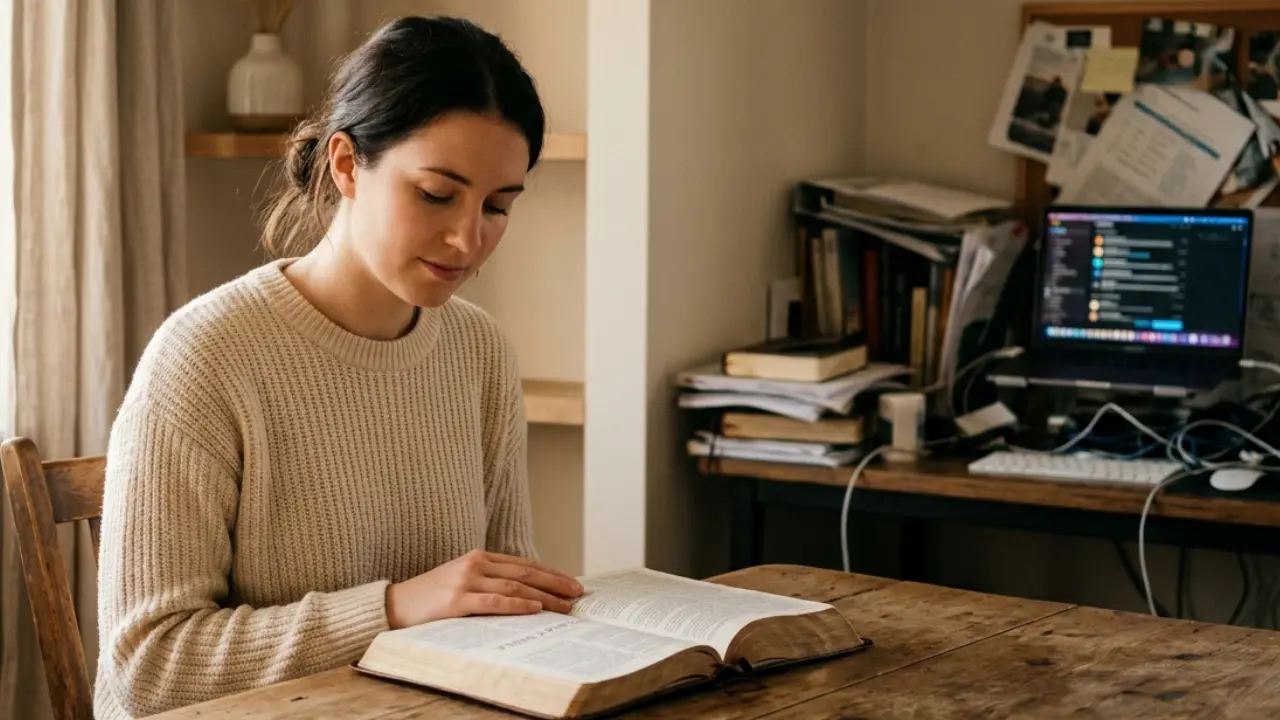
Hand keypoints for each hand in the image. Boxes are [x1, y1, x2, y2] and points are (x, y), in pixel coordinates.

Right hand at [385, 549, 583, 628]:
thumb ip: (489, 582)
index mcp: (479, 557)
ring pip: (516, 587)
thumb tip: (526, 596)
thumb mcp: (462, 581)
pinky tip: (535, 609)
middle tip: (578, 594)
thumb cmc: (430, 597)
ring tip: (565, 606)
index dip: (550, 573)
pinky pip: (494, 602)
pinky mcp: (456, 600)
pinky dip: (518, 605)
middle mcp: (476, 564)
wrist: (394, 604)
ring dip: (545, 597)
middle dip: (555, 583)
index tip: (571, 583)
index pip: (524, 564)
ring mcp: (466, 581)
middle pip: (525, 573)